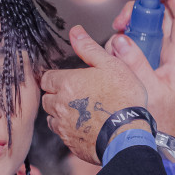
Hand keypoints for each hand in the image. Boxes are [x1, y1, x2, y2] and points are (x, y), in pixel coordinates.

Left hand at [41, 26, 147, 163]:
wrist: (127, 133)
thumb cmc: (123, 98)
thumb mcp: (110, 65)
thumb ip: (89, 48)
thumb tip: (76, 32)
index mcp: (67, 83)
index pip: (46, 79)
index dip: (54, 78)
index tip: (63, 80)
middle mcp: (60, 105)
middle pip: (47, 99)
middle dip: (55, 96)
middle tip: (74, 95)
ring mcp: (63, 126)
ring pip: (52, 118)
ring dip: (60, 114)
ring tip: (80, 112)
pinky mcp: (70, 143)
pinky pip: (62, 135)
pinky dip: (69, 130)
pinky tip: (84, 127)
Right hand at [107, 0, 174, 150]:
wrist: (170, 145)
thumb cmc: (165, 123)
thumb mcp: (150, 93)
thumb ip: (134, 65)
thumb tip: (119, 40)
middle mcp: (171, 56)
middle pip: (158, 20)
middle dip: (137, 14)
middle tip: (119, 22)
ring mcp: (159, 63)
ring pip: (143, 34)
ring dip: (125, 33)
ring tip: (110, 43)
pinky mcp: (146, 72)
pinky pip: (132, 51)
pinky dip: (119, 49)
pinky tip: (108, 57)